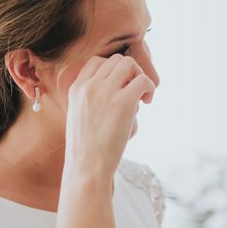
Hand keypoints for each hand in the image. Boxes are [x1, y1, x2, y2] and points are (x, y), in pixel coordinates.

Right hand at [63, 53, 154, 180]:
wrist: (86, 167)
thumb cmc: (86, 150)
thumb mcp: (79, 117)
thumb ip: (93, 101)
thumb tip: (120, 91)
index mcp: (76, 88)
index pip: (97, 61)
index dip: (113, 71)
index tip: (120, 87)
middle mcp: (89, 86)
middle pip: (116, 60)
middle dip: (129, 73)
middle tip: (133, 94)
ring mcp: (106, 92)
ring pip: (130, 64)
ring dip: (139, 77)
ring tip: (141, 98)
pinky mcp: (123, 102)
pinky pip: (144, 80)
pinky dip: (150, 88)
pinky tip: (147, 102)